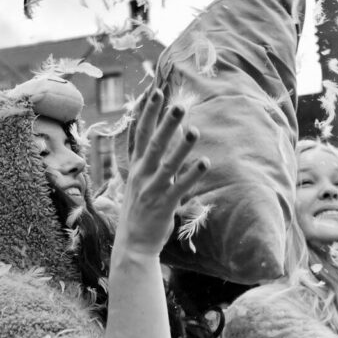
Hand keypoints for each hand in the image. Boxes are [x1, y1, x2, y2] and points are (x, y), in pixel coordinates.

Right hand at [114, 89, 208, 257]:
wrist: (133, 244)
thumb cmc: (140, 211)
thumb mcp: (141, 183)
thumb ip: (154, 163)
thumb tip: (169, 142)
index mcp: (136, 167)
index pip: (140, 134)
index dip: (148, 113)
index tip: (156, 92)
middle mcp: (141, 175)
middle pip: (154, 144)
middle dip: (166, 124)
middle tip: (178, 104)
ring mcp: (152, 190)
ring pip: (168, 164)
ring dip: (181, 147)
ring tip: (194, 130)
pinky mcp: (164, 205)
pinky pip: (180, 187)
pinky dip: (192, 175)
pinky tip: (204, 163)